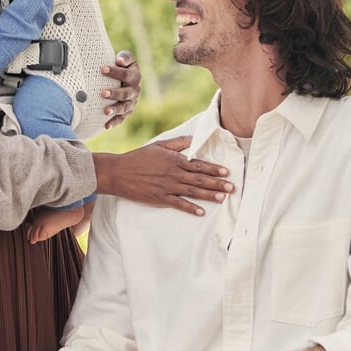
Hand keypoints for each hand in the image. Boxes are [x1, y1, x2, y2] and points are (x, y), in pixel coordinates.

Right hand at [93, 135, 231, 215]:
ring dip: (209, 195)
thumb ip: (177, 143)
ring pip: (192, 192)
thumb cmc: (138, 157)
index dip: (214, 169)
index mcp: (174, 160)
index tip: (226, 172)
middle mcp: (173, 173)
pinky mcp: (160, 198)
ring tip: (223, 198)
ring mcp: (167, 187)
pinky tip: (201, 212)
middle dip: (217, 183)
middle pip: (199, 179)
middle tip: (232, 188)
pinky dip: (190, 208)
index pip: (198, 165)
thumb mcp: (158, 146)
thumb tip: (193, 139)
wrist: (118, 172)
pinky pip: (178, 204)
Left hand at [100, 51, 140, 128]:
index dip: (115, 72)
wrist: (124, 79)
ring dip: (115, 109)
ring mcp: (131, 102)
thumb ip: (124, 57)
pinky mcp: (126, 112)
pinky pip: (121, 118)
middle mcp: (135, 91)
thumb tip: (119, 61)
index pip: (126, 75)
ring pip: (124, 107)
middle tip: (102, 93)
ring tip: (105, 111)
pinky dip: (114, 122)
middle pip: (126, 93)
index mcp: (135, 76)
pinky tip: (106, 126)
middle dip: (115, 93)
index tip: (102, 69)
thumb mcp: (125, 58)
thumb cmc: (121, 66)